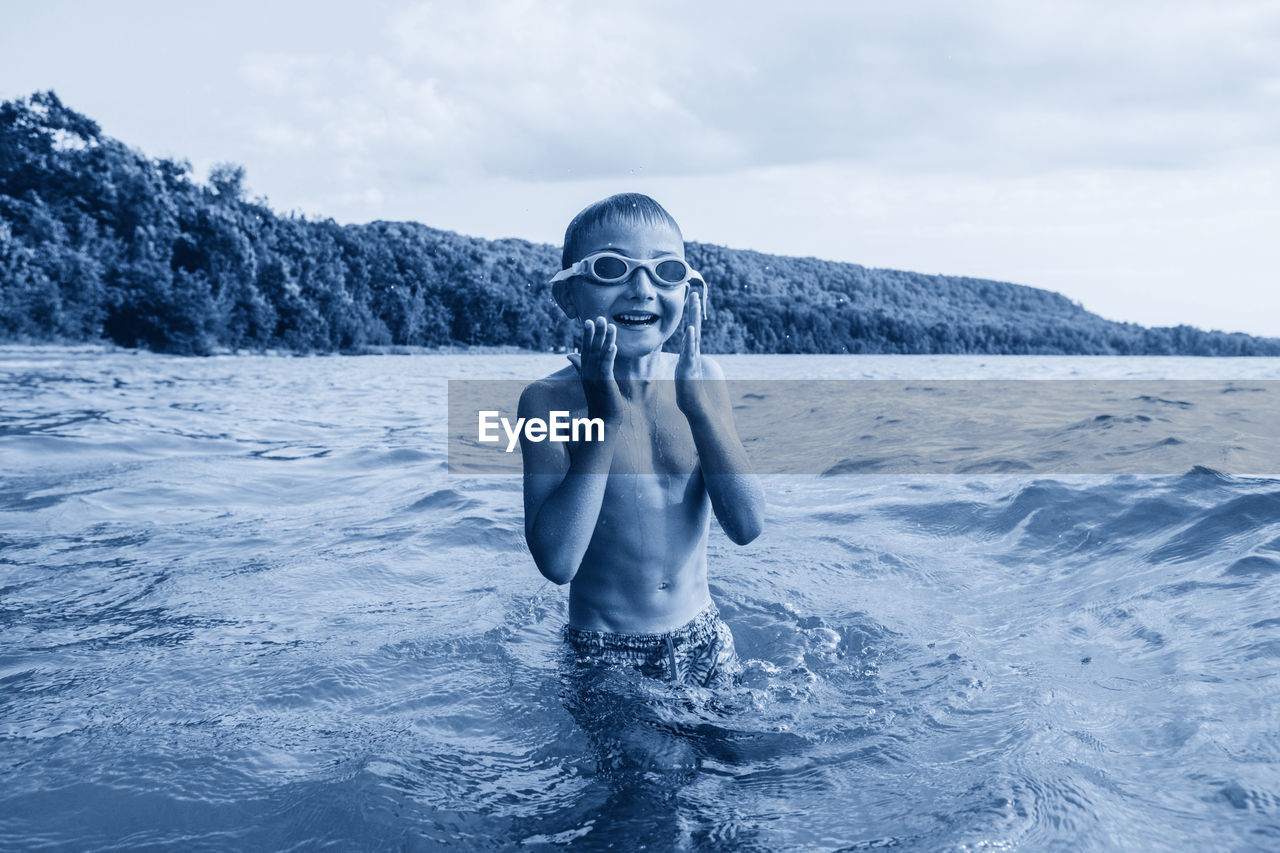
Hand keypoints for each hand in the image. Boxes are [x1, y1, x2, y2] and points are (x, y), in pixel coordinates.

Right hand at [566, 317, 623, 423]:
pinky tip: (613, 346)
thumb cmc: (599, 401)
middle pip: (591, 349)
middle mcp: (589, 373)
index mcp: (586, 371)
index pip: (586, 349)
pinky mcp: (604, 384)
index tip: (589, 321)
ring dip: (605, 339)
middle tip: (598, 317)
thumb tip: (570, 356)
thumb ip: (579, 366)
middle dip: (595, 333)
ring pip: (600, 355)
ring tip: (610, 325)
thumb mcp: (589, 380)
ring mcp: (595, 378)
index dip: (588, 335)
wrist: (603, 421)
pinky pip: (606, 367)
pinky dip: (609, 356)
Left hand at [676, 291, 713, 417]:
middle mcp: (693, 354)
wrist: (698, 410)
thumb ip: (686, 364)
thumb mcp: (685, 375)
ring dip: (693, 318)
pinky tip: (689, 329)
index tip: (691, 298)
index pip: (691, 330)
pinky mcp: (689, 369)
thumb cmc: (691, 396)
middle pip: (694, 327)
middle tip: (693, 292)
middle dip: (693, 310)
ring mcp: (692, 360)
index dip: (691, 315)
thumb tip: (685, 359)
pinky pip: (690, 352)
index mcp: (690, 354)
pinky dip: (690, 341)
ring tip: (693, 302)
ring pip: (693, 335)